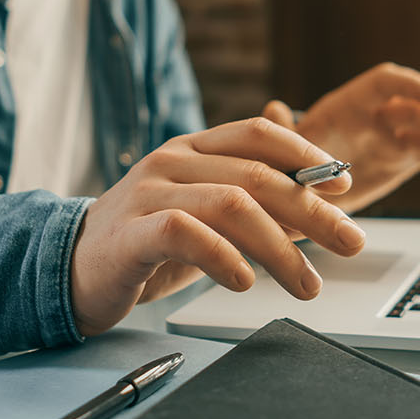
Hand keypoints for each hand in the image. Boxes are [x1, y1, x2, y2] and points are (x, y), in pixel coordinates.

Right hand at [69, 119, 365, 335]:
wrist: (70, 270)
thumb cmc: (146, 244)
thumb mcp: (206, 217)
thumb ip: (253, 204)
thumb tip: (318, 203)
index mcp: (191, 149)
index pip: (257, 134)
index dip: (307, 154)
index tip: (344, 185)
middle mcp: (170, 162)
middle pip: (256, 174)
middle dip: (313, 211)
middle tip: (350, 242)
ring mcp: (148, 194)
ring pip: (230, 204)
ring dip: (280, 248)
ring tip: (307, 283)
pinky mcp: (130, 232)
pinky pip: (186, 233)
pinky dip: (224, 257)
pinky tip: (245, 280)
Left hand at [263, 63, 419, 212]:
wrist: (289, 195)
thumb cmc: (282, 165)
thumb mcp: (278, 152)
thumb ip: (282, 133)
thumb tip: (273, 109)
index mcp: (348, 104)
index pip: (386, 82)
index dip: (413, 85)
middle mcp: (377, 115)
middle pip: (419, 112)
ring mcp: (395, 135)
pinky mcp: (406, 158)